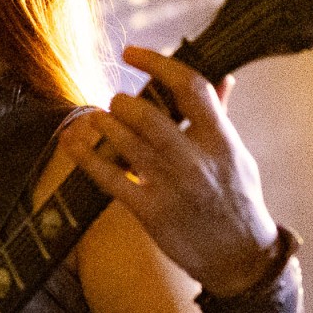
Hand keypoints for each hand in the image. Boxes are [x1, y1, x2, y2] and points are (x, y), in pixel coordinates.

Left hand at [60, 46, 278, 296]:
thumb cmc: (238, 202)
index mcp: (222, 140)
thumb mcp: (238, 156)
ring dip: (104, 123)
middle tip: (116, 102)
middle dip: (123, 101)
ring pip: (126, 142)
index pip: (191, 87)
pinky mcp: (151, 212)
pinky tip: (71, 142)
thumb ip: (222, 117)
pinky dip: (86, 157)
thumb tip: (222, 78)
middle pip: (149, 114)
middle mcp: (197, 160)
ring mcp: (173, 187)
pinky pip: (110, 179)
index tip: (131, 53)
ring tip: (97, 118)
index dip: (157, 62)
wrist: (241, 260)